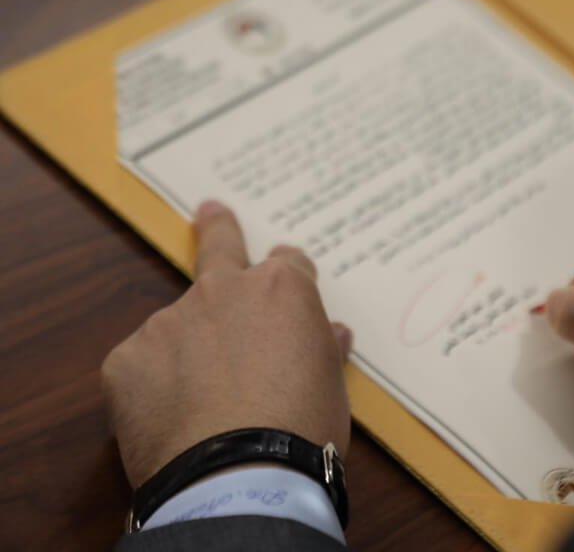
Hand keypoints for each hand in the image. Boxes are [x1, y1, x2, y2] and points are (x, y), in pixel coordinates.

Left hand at [101, 201, 351, 487]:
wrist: (239, 476)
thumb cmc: (302, 429)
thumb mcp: (331, 385)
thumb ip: (323, 348)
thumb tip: (331, 334)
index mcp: (280, 291)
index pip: (289, 263)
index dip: (291, 275)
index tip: (288, 277)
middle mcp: (223, 292)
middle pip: (220, 248)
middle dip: (218, 228)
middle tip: (210, 212)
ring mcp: (169, 322)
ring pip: (180, 326)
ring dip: (190, 347)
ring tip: (201, 402)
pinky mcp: (126, 359)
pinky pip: (144, 366)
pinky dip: (156, 385)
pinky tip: (171, 418)